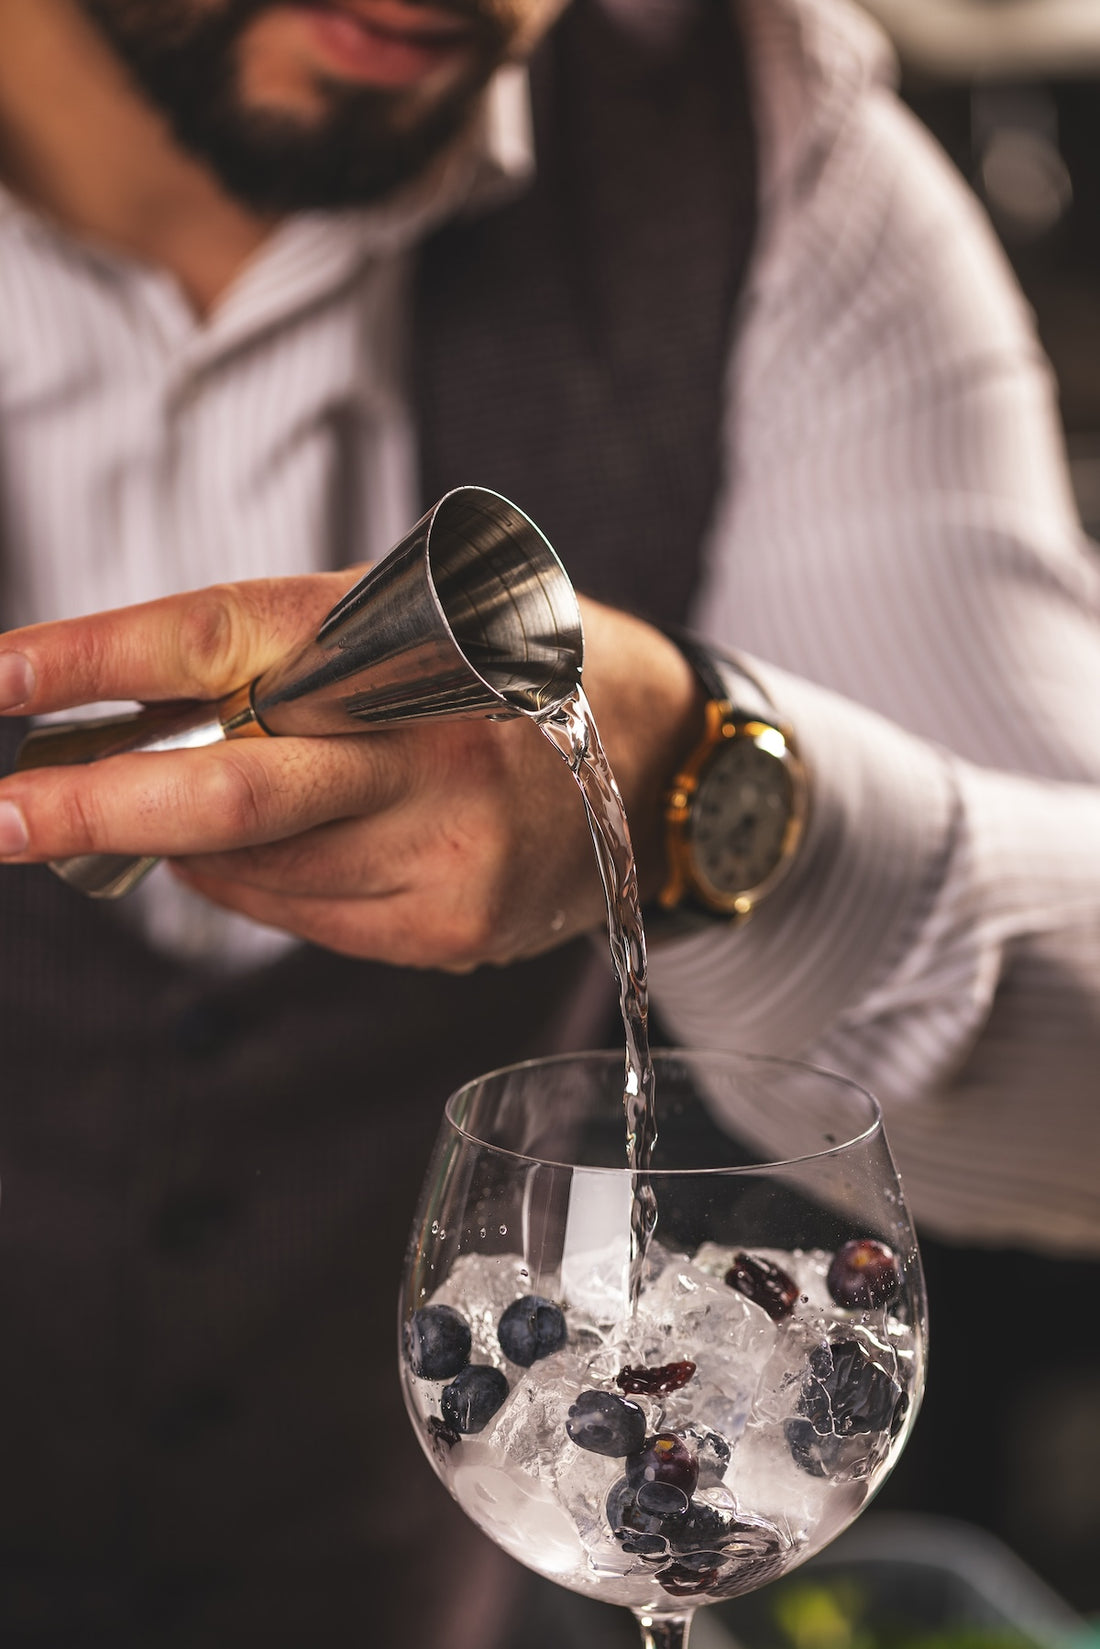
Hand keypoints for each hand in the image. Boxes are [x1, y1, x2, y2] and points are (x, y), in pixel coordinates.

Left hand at [0, 579, 701, 968]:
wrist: (650, 755)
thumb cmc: (499, 668)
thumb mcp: (402, 615)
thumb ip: (278, 663)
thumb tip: (131, 740)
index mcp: (408, 632)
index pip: (222, 637)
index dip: (95, 657)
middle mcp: (433, 744)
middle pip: (230, 792)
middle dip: (91, 807)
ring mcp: (447, 847)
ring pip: (250, 870)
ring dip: (191, 843)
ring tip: (219, 800)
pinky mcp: (448, 926)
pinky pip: (298, 918)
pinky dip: (260, 884)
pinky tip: (305, 847)